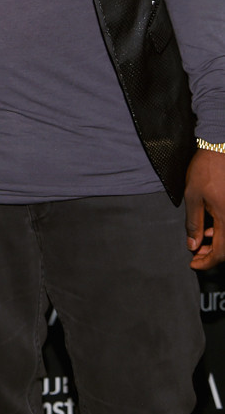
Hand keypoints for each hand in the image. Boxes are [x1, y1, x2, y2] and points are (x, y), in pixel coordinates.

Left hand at [185, 148, 224, 268]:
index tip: (193, 264)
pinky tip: (210, 229)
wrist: (219, 149)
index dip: (207, 262)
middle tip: (195, 255)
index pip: (221, 253)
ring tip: (199, 242)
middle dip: (211, 255)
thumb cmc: (205, 170)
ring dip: (216, 244)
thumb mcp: (193, 197)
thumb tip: (193, 246)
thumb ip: (194, 223)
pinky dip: (221, 232)